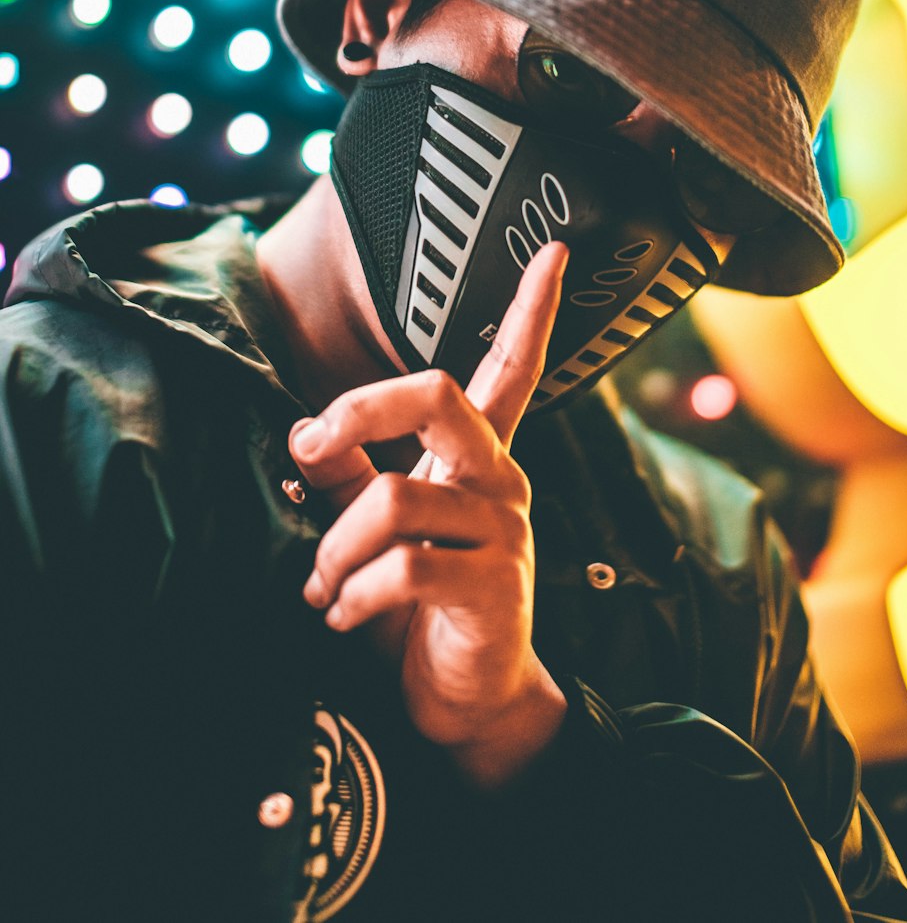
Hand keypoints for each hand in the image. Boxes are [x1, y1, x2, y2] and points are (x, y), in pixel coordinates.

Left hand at [287, 240, 569, 785]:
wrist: (463, 702)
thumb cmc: (416, 604)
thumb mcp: (374, 528)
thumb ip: (345, 475)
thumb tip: (301, 432)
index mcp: (479, 455)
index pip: (514, 369)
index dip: (534, 310)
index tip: (557, 251)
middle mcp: (500, 479)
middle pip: (442, 395)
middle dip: (363, 405)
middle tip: (311, 441)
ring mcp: (503, 531)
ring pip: (395, 498)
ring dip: (334, 548)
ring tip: (321, 585)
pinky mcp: (493, 587)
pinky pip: (402, 568)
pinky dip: (352, 595)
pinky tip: (344, 617)